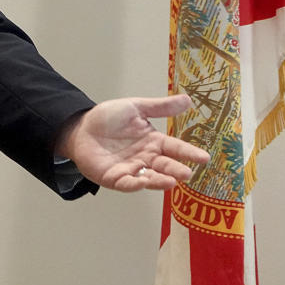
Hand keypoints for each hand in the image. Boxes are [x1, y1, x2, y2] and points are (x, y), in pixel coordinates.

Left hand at [54, 95, 209, 191]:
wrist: (80, 127)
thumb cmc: (108, 119)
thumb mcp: (135, 108)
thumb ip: (160, 107)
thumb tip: (188, 100)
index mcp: (153, 142)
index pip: (175, 148)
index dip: (189, 153)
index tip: (204, 158)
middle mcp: (146, 158)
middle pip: (165, 165)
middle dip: (176, 170)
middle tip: (187, 174)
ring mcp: (131, 169)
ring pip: (149, 177)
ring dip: (159, 181)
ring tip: (171, 181)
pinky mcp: (115, 178)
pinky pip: (127, 183)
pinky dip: (135, 184)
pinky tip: (143, 182)